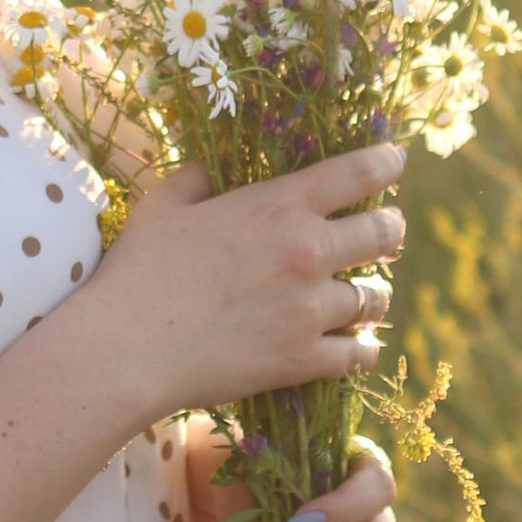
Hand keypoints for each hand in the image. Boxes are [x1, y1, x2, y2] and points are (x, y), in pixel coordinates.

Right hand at [88, 142, 406, 419]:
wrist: (127, 347)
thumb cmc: (138, 269)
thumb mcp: (165, 205)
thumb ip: (196, 177)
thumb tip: (210, 166)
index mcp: (278, 204)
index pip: (360, 172)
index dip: (387, 163)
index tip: (394, 162)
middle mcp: (307, 251)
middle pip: (385, 233)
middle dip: (388, 230)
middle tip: (381, 234)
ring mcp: (310, 309)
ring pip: (375, 298)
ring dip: (371, 294)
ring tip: (361, 296)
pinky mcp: (304, 359)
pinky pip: (360, 353)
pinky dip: (361, 347)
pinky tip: (354, 345)